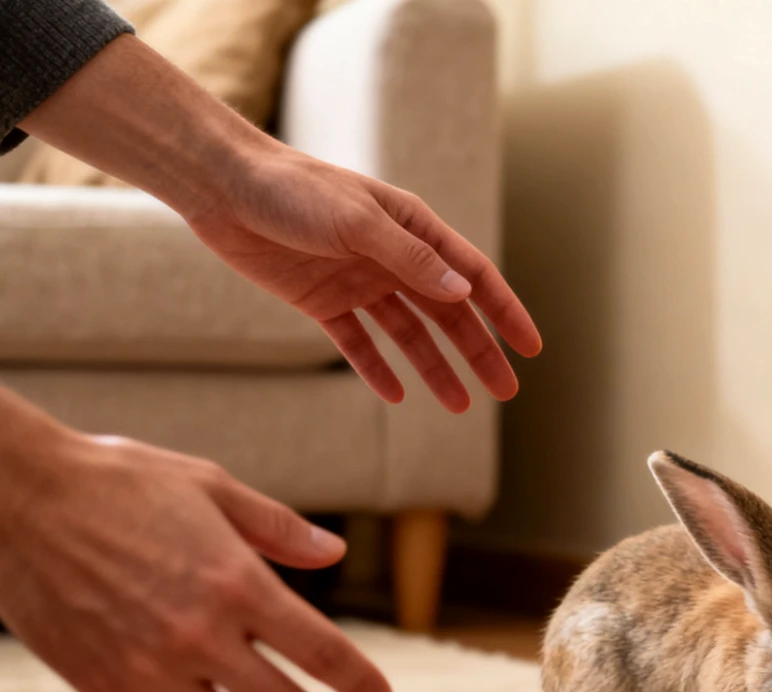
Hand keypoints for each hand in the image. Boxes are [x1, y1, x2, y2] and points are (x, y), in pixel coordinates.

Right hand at [0, 418, 393, 691]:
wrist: (17, 498)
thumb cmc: (119, 481)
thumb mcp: (211, 487)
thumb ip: (278, 528)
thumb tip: (336, 552)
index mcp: (237, 582)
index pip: (322, 651)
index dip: (359, 682)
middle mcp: (199, 634)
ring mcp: (149, 665)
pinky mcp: (101, 683)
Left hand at [18, 35, 542, 412]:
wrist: (222, 187)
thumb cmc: (292, 190)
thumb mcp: (357, 223)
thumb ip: (411, 260)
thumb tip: (464, 294)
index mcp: (414, 229)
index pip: (473, 277)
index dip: (505, 312)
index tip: (531, 347)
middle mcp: (393, 257)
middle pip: (449, 313)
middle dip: (479, 352)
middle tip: (505, 391)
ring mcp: (360, 281)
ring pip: (410, 333)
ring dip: (435, 368)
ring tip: (459, 406)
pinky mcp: (323, 300)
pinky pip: (359, 342)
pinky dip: (377, 368)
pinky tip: (396, 395)